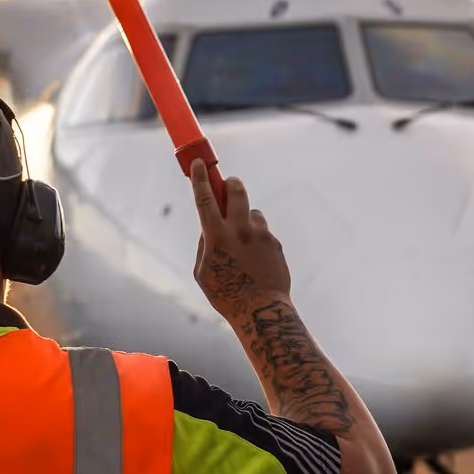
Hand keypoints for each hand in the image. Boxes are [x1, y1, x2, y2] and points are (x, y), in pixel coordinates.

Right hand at [190, 160, 290, 320]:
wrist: (261, 310)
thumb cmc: (226, 294)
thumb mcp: (202, 271)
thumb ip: (205, 244)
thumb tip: (210, 226)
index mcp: (217, 236)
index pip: (205, 198)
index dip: (200, 178)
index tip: (199, 163)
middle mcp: (240, 230)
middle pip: (236, 190)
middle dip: (230, 184)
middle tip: (228, 187)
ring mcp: (260, 234)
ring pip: (252, 212)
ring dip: (245, 220)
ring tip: (243, 246)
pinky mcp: (275, 242)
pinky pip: (263, 232)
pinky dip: (256, 239)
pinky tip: (255, 261)